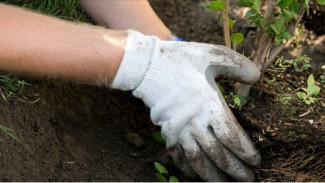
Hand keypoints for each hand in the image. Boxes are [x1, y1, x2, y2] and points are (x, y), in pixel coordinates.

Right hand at [112, 30, 260, 180]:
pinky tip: (195, 174)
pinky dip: (187, 167)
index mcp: (209, 106)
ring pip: (197, 160)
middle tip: (247, 180)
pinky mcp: (166, 130)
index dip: (245, 153)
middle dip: (234, 170)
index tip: (256, 162)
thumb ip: (239, 67)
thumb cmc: (182, 60)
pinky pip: (178, 154)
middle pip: (217, 155)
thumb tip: (256, 80)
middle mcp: (195, 122)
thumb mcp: (214, 55)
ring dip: (211, 175)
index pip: (232, 137)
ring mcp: (179, 129)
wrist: (148, 65)